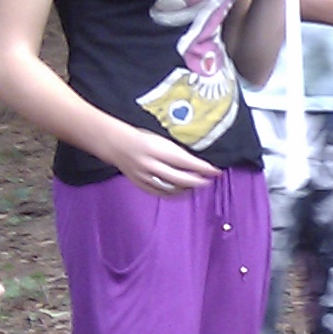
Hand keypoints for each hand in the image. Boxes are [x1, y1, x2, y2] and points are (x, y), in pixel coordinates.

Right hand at [102, 125, 218, 195]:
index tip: (215, 171)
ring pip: (170, 188)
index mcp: (157, 149)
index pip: (185, 161)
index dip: (202, 168)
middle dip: (197, 181)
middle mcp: (150, 164)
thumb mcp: (161, 140)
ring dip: (186, 189)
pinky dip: (173, 194)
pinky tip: (181, 191)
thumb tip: (196, 163)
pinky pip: (160, 193)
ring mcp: (144, 177)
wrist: (117, 144)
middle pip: (179, 179)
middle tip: (208, 181)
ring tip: (196, 186)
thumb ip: (176, 152)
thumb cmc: (142, 139)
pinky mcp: (140, 184)